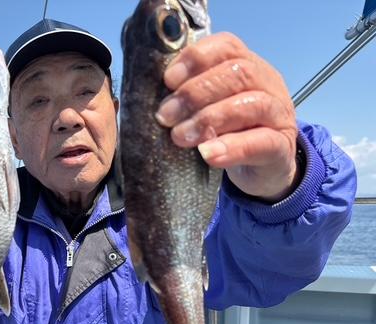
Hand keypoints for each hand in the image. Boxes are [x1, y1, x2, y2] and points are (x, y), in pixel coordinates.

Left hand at [155, 32, 299, 202]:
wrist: (264, 168)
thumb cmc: (228, 132)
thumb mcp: (209, 109)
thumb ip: (189, 99)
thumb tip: (151, 101)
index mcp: (247, 65)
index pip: (226, 47)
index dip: (196, 59)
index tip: (168, 80)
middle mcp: (267, 84)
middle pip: (238, 73)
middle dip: (195, 93)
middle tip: (165, 116)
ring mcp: (278, 115)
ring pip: (252, 105)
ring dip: (209, 119)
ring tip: (180, 137)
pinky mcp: (281, 147)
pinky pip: (262, 143)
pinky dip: (232, 147)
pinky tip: (208, 155)